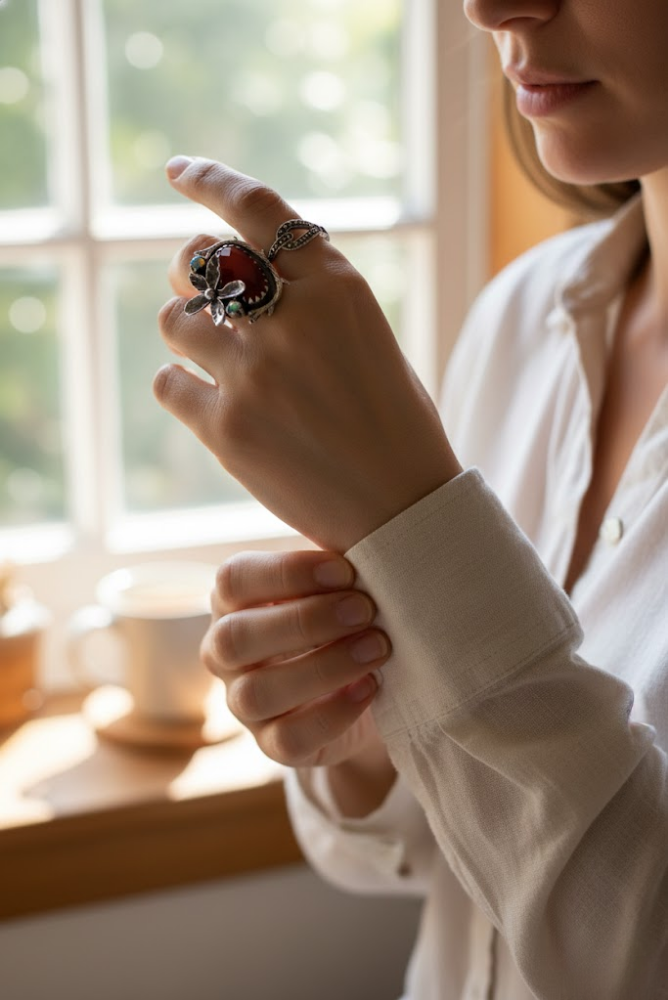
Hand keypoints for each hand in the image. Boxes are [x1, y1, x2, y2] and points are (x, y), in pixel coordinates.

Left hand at [155, 157, 461, 551]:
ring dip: (188, 335)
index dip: (208, 181)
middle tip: (203, 295)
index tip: (178, 171)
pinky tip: (213, 407)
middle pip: (200, 260)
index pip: (255, 207)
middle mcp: (293, 318)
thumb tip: (238, 274)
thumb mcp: (367, 336)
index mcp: (338, 285)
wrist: (404, 509)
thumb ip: (311, 298)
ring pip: (174, 321)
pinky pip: (168, 383)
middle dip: (190, 271)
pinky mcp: (228, 428)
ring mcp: (256, 373)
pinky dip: (182, 389)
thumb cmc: (394, 423)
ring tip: (218, 363)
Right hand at [200, 549, 391, 768]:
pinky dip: (333, 713)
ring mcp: (243, 702)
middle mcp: (226, 651)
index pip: (234, 580)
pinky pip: (287, 740)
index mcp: (234, 599)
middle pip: (236, 638)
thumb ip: (337, 563)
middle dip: (305, 621)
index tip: (345, 569)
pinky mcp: (272, 744)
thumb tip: (370, 538)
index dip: (286, 573)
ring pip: (257, 694)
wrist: (370, 679)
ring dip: (322, 668)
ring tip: (378, 647)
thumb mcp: (338, 582)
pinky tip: (371, 687)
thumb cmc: (349, 613)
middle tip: (365, 609)